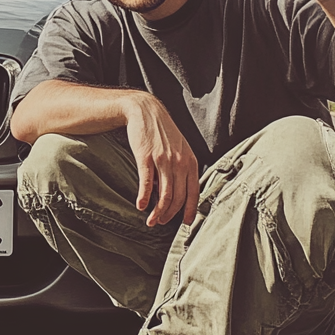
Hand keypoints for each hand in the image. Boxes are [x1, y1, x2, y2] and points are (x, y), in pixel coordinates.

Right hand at [122, 94, 198, 226]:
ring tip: (151, 221)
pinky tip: (140, 206)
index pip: (193, 192)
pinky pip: (147, 182)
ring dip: (157, 211)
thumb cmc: (162, 131)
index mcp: (190, 161)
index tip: (185, 223)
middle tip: (160, 223)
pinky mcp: (146, 157)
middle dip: (169, 214)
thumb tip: (175, 189)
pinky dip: (144, 197)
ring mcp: (163, 160)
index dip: (189, 210)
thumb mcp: (179, 148)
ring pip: (164, 194)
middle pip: (177, 197)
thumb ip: (181, 167)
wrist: (146, 111)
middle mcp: (179, 162)